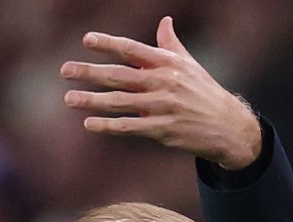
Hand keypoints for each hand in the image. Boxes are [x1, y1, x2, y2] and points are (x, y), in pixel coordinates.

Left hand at [60, 16, 261, 170]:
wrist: (228, 126)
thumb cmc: (204, 92)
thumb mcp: (189, 65)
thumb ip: (170, 44)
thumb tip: (164, 20)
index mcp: (167, 63)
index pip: (132, 49)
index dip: (108, 44)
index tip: (87, 40)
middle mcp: (163, 82)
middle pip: (119, 75)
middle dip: (90, 72)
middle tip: (65, 70)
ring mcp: (162, 106)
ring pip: (119, 102)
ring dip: (91, 100)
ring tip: (69, 99)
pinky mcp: (162, 129)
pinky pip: (129, 127)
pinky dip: (108, 126)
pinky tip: (89, 123)